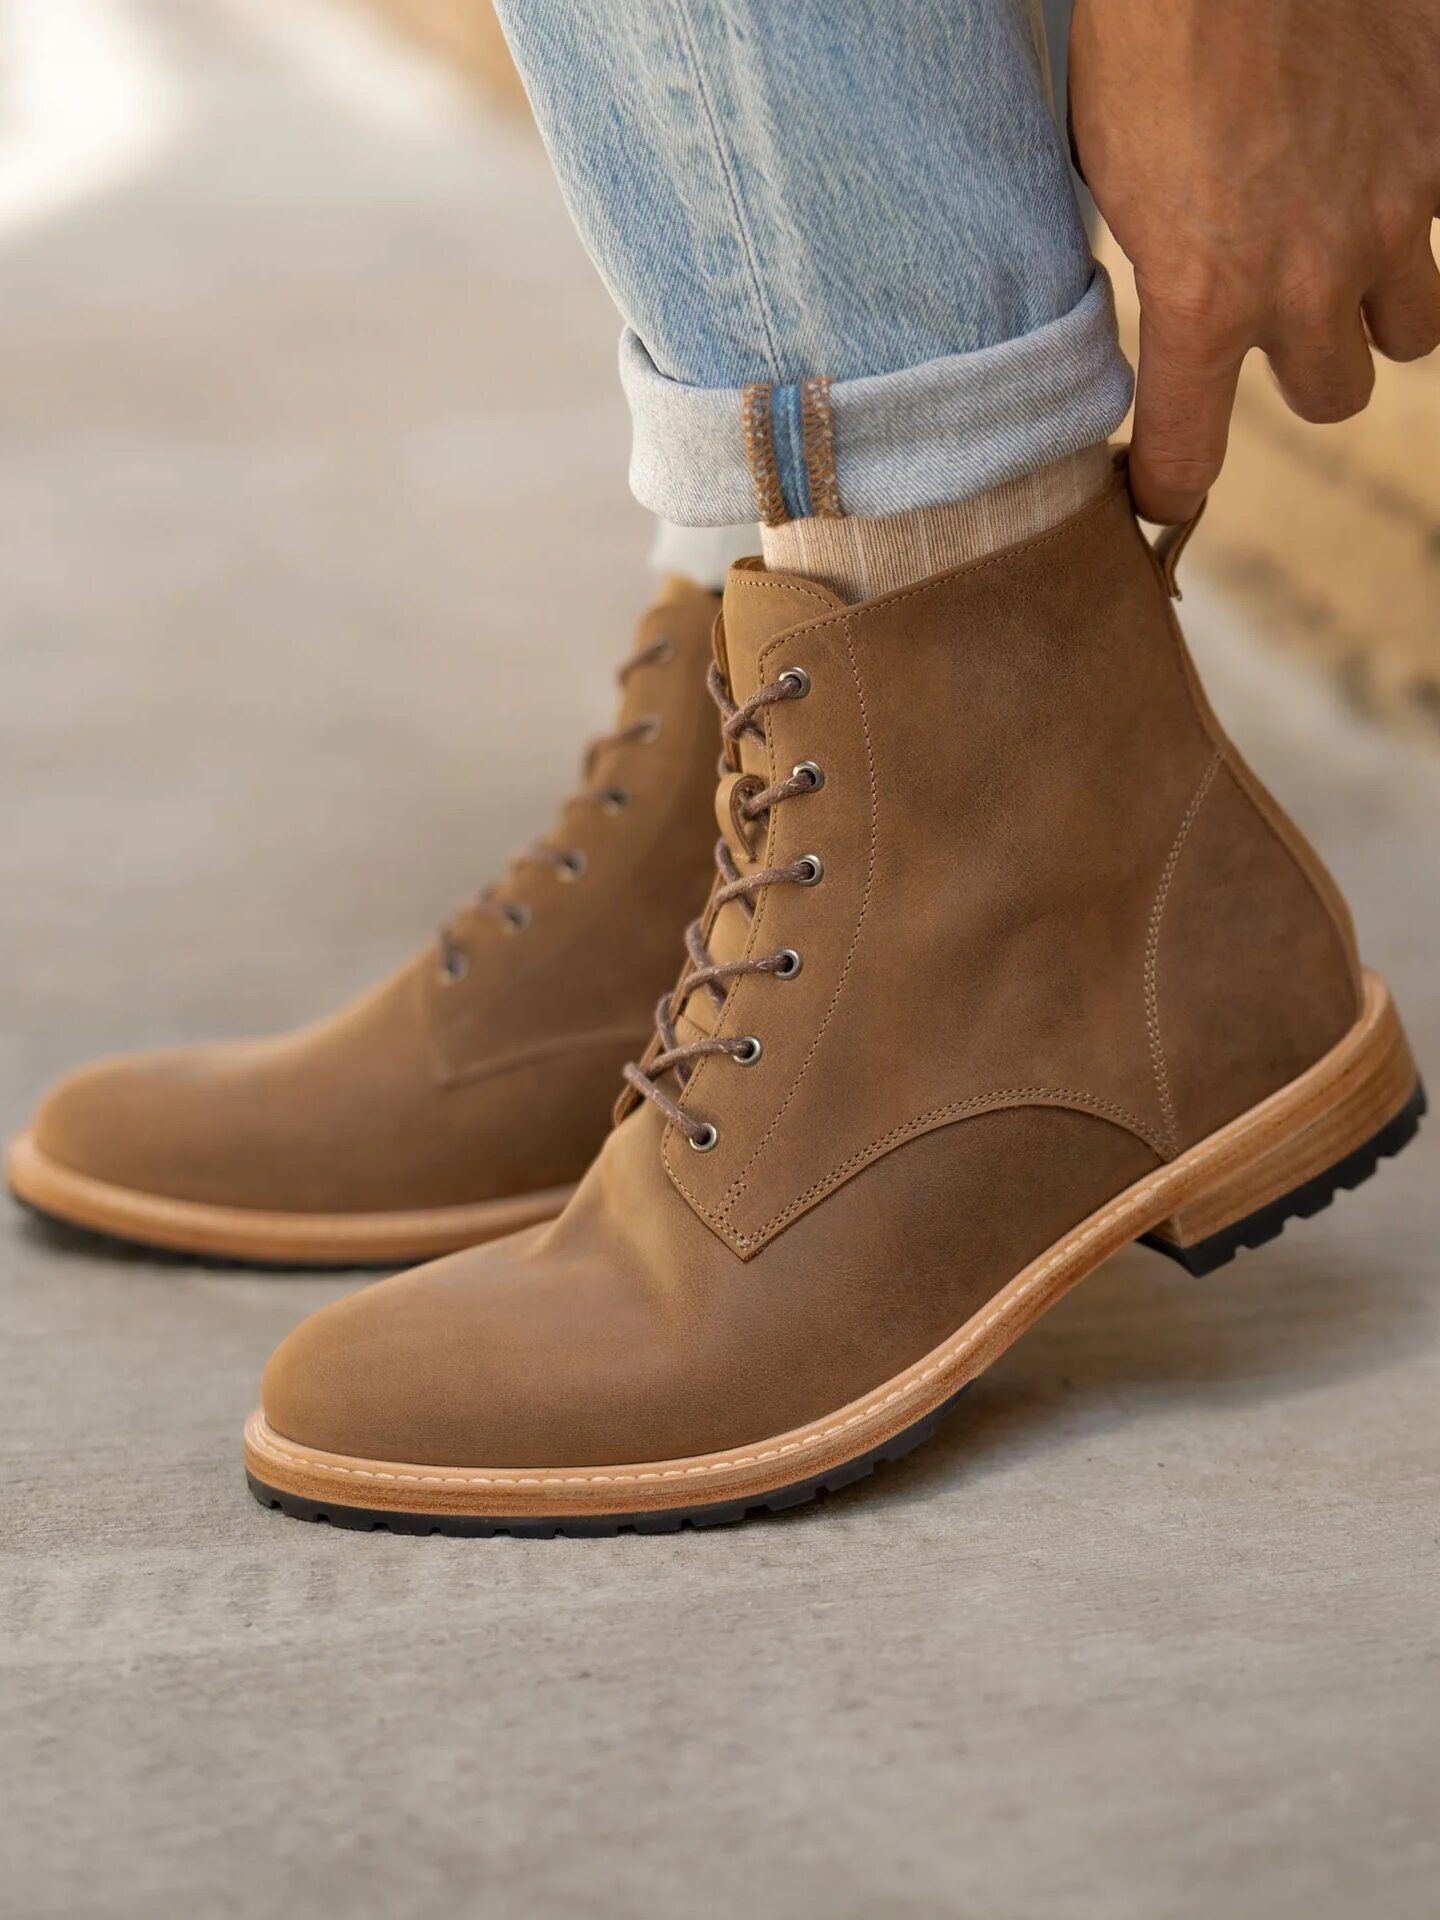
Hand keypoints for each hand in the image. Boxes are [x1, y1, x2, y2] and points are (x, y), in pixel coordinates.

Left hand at [1069, 0, 1439, 522]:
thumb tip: (1172, 296)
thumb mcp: (1111, 169)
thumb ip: (1156, 254)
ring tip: (1342, 252)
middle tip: (1274, 318)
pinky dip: (1417, 208)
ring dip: (1377, 309)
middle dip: (1302, 366)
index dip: (1172, 485)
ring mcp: (1391, 215)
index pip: (1191, 457)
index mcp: (1203, 297)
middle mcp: (1307, 279)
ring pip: (1413, 331)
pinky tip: (1375, 162)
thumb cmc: (1151, 31)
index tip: (1164, 493)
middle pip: (1332, 395)